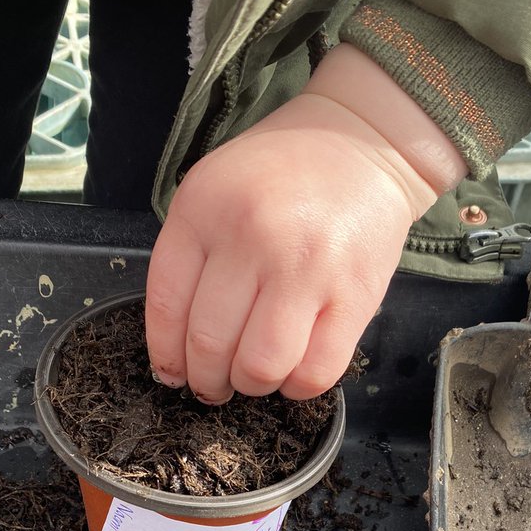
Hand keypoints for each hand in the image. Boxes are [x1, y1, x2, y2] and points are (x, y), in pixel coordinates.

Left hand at [145, 44, 467, 403]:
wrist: (363, 144)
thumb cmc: (282, 176)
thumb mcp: (214, 191)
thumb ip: (190, 257)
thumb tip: (177, 349)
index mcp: (205, 209)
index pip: (167, 306)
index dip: (167, 355)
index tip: (174, 373)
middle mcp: (253, 237)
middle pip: (210, 345)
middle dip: (207, 380)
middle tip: (214, 383)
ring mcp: (308, 268)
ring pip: (261, 367)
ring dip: (252, 385)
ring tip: (254, 374)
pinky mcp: (355, 296)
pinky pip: (315, 372)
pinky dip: (297, 386)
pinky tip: (292, 369)